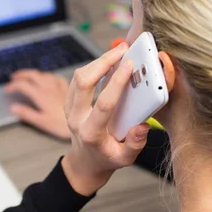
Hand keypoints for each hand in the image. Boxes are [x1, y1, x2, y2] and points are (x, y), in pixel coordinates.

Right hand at [5, 70, 70, 139]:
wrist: (81, 123)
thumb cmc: (61, 125)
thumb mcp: (41, 122)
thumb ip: (26, 113)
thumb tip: (13, 108)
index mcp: (41, 95)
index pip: (23, 85)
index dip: (13, 85)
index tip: (8, 89)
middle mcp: (49, 88)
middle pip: (32, 75)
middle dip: (21, 74)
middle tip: (14, 77)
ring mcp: (59, 87)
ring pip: (44, 74)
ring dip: (34, 74)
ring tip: (28, 77)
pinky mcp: (67, 88)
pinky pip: (56, 77)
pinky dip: (49, 77)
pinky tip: (49, 80)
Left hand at [62, 43, 149, 195]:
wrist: (85, 162)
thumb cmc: (107, 158)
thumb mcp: (125, 159)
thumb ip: (135, 144)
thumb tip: (142, 126)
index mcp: (91, 133)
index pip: (103, 103)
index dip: (117, 82)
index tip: (129, 65)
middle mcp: (76, 118)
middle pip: (84, 82)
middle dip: (103, 62)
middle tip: (123, 49)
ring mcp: (69, 109)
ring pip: (78, 77)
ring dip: (98, 61)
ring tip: (118, 51)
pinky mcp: (68, 101)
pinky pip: (77, 78)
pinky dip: (92, 66)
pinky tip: (107, 61)